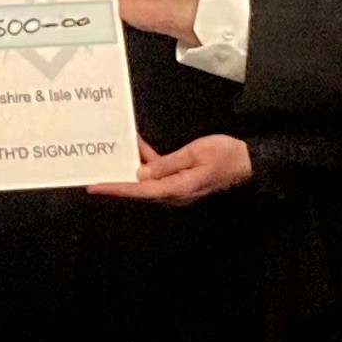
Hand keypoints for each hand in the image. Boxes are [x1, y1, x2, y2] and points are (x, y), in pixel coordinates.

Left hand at [86, 135, 252, 205]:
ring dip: (131, 169)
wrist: (248, 161)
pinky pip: (158, 175)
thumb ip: (166, 164)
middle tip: (94, 173)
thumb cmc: (226, 156)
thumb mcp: (195, 154)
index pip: (139, 190)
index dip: (116, 188)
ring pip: (146, 182)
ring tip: (114, 154)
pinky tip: (139, 148)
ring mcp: (177, 189)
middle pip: (139, 189)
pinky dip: (148, 163)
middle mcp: (174, 193)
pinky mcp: (181, 182)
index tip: (95, 186)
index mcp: (176, 189)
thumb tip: (141, 174)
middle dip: (117, 181)